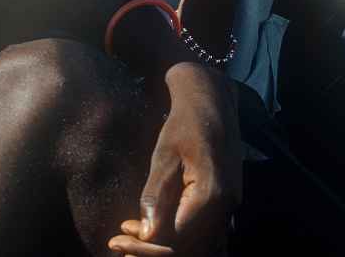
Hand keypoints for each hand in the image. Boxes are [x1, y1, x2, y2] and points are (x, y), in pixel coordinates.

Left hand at [109, 63, 241, 255]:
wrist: (211, 102)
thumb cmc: (184, 124)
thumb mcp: (163, 155)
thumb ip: (156, 195)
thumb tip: (146, 233)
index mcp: (211, 196)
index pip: (176, 239)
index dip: (144, 247)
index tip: (116, 240)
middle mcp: (226, 208)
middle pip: (187, 247)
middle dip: (149, 250)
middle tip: (117, 242)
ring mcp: (228, 207)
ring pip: (194, 243)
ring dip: (161, 244)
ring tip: (129, 235)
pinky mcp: (224, 204)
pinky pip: (200, 231)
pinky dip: (175, 235)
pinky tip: (149, 227)